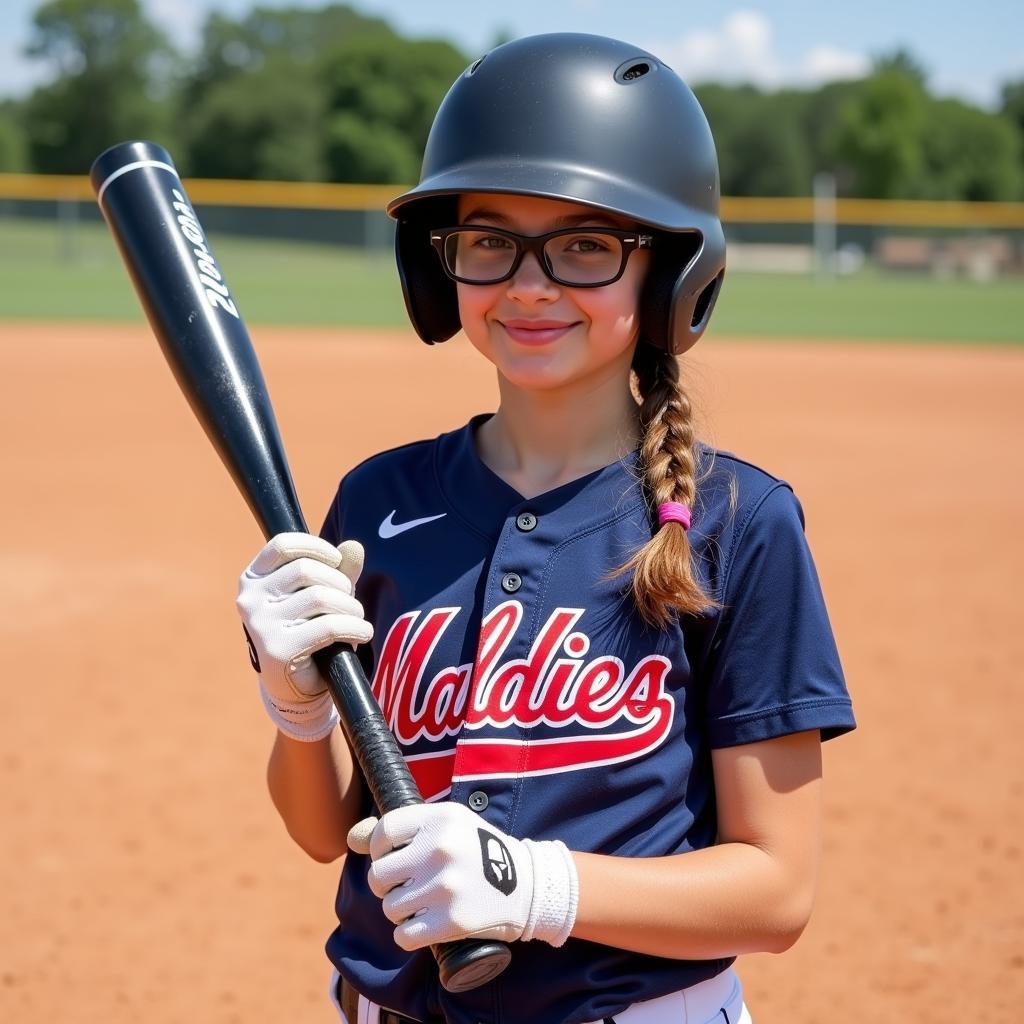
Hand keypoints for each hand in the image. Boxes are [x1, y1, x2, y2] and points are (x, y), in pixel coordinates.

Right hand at [236, 532, 372, 740]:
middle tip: (351, 601)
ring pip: (320, 597)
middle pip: (307, 570)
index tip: (337, 561)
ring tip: (358, 619)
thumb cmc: (308, 630)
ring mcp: (261, 626)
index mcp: (253, 579)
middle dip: (340, 583)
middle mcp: (250, 599)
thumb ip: (338, 569)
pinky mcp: (278, 651)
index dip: (316, 547)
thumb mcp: (321, 594)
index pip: (283, 545)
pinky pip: (328, 627)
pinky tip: (362, 632)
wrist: (295, 686)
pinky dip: (354, 627)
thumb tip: (354, 547)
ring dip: (351, 607)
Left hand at [347, 803, 578, 951]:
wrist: (526, 886)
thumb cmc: (477, 851)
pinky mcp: (451, 921)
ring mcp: (446, 886)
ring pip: (390, 907)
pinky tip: (426, 924)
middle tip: (408, 885)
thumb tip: (352, 837)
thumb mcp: (446, 825)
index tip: (393, 858)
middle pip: (379, 875)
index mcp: (440, 818)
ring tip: (424, 903)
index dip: (379, 850)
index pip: (382, 834)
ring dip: (401, 911)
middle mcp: (440, 849)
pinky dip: (410, 935)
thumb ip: (400, 829)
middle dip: (388, 885)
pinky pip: (403, 935)